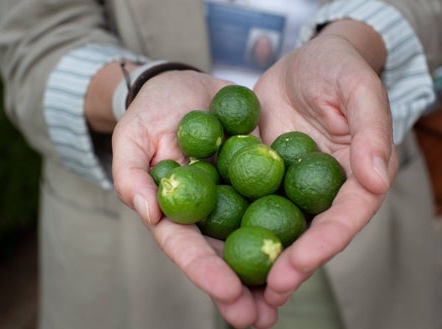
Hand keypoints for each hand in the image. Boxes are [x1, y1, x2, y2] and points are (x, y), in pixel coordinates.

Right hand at [112, 70, 277, 327]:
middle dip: (240, 290)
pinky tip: (310, 248)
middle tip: (259, 319)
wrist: (188, 87)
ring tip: (284, 301)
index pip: (186, 244)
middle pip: (222, 255)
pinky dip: (292, 226)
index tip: (227, 291)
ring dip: (269, 271)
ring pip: (252, 238)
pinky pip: (278, 201)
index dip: (204, 270)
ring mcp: (236, 196)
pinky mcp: (262, 175)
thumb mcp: (133, 136)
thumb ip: (131, 174)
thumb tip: (148, 211)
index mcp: (176, 208)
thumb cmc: (153, 111)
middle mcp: (208, 210)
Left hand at [253, 27, 398, 306]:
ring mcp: (291, 185)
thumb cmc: (340, 69)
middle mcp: (322, 190)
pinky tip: (211, 245)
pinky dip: (232, 223)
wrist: (305, 61)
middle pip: (307, 235)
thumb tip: (376, 177)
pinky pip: (246, 199)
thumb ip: (372, 130)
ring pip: (275, 227)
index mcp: (356, 179)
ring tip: (234, 292)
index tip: (291, 271)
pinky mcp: (262, 174)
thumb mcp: (360, 89)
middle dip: (286, 270)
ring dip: (256, 260)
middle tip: (260, 300)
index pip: (341, 220)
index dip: (319, 247)